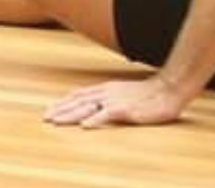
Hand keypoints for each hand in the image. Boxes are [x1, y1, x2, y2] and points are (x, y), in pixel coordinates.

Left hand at [44, 76, 190, 128]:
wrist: (168, 89)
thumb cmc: (148, 93)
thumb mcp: (123, 92)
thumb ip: (108, 96)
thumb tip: (96, 102)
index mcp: (105, 89)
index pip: (78, 95)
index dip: (63, 102)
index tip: (50, 108)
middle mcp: (105, 93)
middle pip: (77, 101)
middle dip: (60, 109)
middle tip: (45, 117)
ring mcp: (114, 100)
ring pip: (86, 107)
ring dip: (69, 115)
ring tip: (56, 121)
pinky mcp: (125, 110)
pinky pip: (107, 115)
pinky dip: (94, 119)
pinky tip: (85, 126)